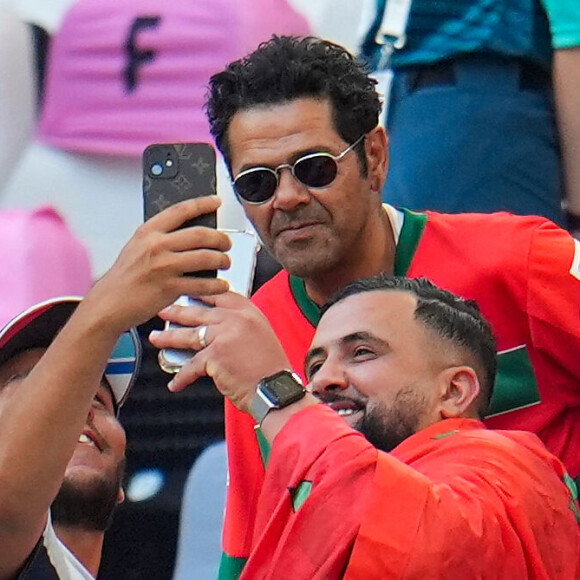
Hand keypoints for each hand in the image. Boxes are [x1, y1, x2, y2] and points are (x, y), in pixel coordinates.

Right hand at [82, 196, 231, 333]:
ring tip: (225, 263)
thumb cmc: (123, 279)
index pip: (181, 210)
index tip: (215, 201)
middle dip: (220, 238)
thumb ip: (160, 239)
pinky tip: (221, 285)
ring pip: (206, 257)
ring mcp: (164, 267)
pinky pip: (203, 284)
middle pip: (200, 234)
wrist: (109, 304)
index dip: (202, 203)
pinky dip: (217, 285)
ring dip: (222, 260)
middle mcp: (157, 246)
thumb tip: (190, 235)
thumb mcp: (137, 248)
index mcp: (148, 232)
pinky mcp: (170, 287)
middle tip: (226, 243)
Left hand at [149, 292, 290, 412]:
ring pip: (189, 335)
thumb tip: (216, 325)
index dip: (201, 293)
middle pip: (199, 311)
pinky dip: (182, 378)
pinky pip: (191, 366)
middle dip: (176, 311)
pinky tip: (175, 384)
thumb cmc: (270, 368)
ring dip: (169, 337)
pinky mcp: (215, 356)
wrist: (277, 389)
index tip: (186, 291)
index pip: (220, 295)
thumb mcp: (261, 335)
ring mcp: (224, 336)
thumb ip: (241, 325)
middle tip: (162, 310)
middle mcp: (236, 319)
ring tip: (156, 338)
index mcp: (249, 312)